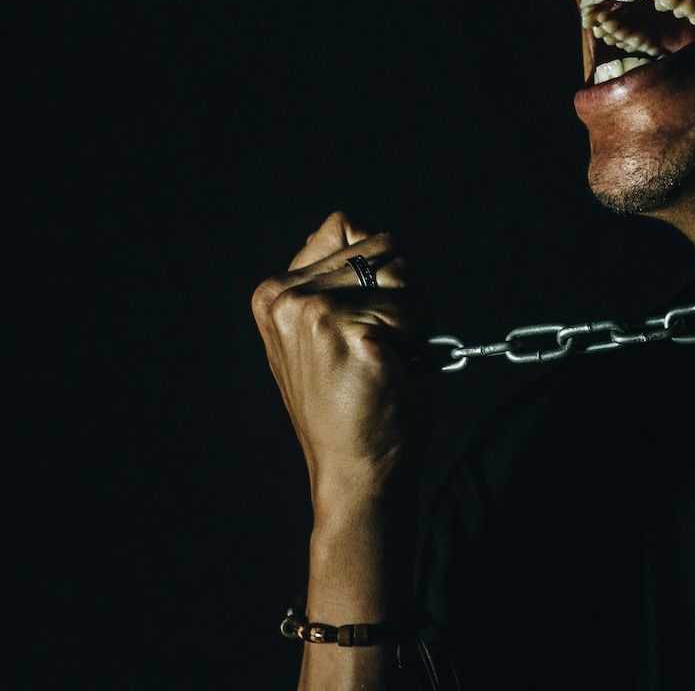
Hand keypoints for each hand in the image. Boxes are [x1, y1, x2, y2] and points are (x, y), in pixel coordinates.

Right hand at [251, 211, 428, 508]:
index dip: (380, 270)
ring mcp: (309, 309)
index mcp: (274, 292)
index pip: (348, 227)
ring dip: (414, 312)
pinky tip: (393, 370)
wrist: (359, 473)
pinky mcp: (343, 327)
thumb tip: (349, 220)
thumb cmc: (360, 403)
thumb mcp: (337, 330)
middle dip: (404, 291)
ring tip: (387, 358)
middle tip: (385, 348)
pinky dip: (420, 335)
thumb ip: (338, 276)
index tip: (369, 324)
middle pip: (385, 243)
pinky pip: (415, 303)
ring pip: (403, 266)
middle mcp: (283, 294)